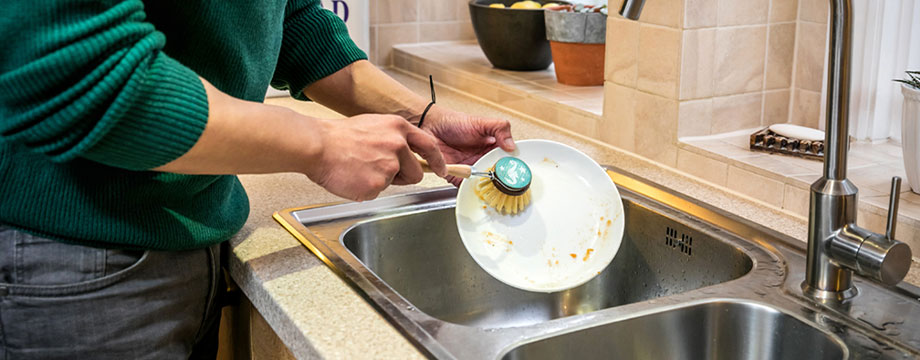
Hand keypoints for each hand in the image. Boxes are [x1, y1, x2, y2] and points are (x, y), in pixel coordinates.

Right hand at [305, 114, 446, 200]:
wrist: (317, 145)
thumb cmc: (339, 137)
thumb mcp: (374, 126)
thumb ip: (393, 139)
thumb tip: (405, 155)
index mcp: (398, 128)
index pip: (430, 146)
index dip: (437, 161)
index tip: (441, 169)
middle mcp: (398, 145)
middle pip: (417, 173)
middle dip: (404, 176)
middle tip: (380, 170)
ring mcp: (388, 166)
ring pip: (396, 183)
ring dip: (383, 181)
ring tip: (362, 169)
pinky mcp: (377, 184)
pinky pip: (378, 193)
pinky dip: (367, 189)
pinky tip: (354, 177)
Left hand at [420, 106, 515, 185]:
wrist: (429, 126)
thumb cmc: (453, 123)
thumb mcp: (481, 122)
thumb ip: (500, 129)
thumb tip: (512, 146)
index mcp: (491, 148)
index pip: (506, 161)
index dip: (513, 167)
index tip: (518, 172)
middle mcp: (482, 161)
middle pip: (497, 176)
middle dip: (502, 182)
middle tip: (506, 184)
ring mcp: (470, 171)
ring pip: (484, 185)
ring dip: (489, 189)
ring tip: (495, 191)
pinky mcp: (457, 178)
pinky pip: (466, 189)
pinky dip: (471, 192)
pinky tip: (476, 191)